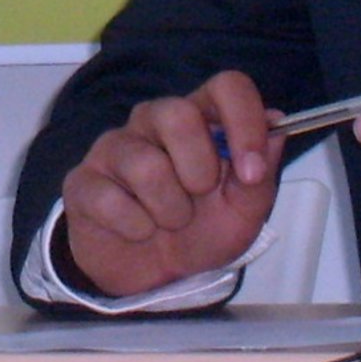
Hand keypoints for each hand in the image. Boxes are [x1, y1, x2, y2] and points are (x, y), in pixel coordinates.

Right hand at [61, 70, 283, 296]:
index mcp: (202, 115)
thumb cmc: (202, 231)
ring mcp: (116, 146)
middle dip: (199, 171)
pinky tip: (138, 230)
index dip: (243, 121)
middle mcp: (156, 119)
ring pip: (145, 164)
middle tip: (199, 198)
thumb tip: (277, 127)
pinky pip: (109, 199)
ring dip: (168, 209)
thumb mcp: (244, 213)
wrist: (153, 276)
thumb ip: (261, 174)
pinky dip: (134, 227)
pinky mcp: (83, 180)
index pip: (226, 85)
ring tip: (169, 221)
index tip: (251, 171)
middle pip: (178, 115)